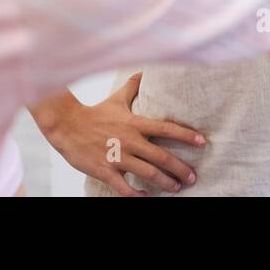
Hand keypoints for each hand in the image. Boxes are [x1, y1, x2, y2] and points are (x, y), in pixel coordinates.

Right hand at [32, 74, 204, 196]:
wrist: (67, 125)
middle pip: (161, 156)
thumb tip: (144, 71)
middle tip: (193, 177)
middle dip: (180, 168)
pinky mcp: (104, 170)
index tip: (202, 142)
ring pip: (147, 173)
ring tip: (176, 188)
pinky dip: (137, 195)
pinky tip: (147, 198)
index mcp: (135, 123)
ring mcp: (117, 156)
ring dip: (165, 182)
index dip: (185, 135)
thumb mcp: (117, 99)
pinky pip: (124, 187)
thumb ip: (133, 86)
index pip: (166, 128)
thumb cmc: (95, 112)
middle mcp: (129, 140)